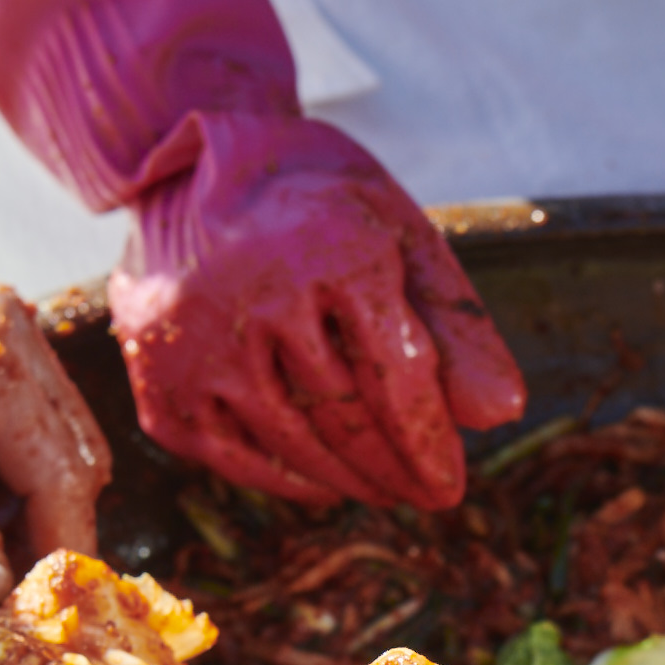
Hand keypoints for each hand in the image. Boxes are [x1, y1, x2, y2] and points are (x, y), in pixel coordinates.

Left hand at [0, 189, 111, 602]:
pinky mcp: (7, 339)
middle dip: (57, 527)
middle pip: (79, 456)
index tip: (48, 604)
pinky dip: (30, 470)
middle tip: (19, 585)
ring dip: (45, 500)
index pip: (54, 471)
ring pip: (73, 440)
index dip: (58, 544)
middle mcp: (14, 335)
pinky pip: (49, 419)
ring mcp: (15, 330)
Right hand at [110, 114, 525, 511]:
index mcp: (330, 251)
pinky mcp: (160, 380)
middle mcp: (254, 295)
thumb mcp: (397, 236)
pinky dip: (287, 479)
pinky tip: (325, 485)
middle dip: (396, 469)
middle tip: (428, 495)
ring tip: (386, 490)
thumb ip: (453, 324)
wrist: (185, 168)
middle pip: (346, 418)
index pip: (396, 378)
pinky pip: (235, 456)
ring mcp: (196, 343)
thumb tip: (503, 414)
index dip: (428, 442)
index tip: (450, 485)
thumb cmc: (316, 205)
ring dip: (351, 480)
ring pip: (294, 443)